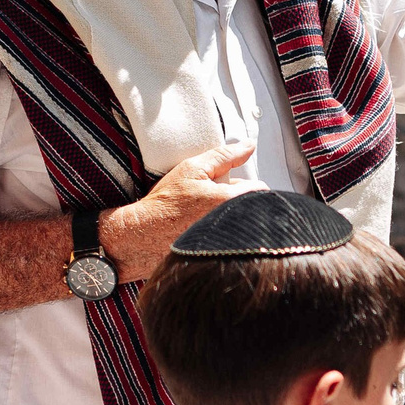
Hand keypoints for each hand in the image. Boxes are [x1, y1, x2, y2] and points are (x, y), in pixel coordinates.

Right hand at [101, 144, 254, 281]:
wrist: (144, 236)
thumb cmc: (166, 203)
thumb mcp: (193, 169)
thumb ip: (225, 156)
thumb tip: (249, 146)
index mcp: (232, 201)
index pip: (260, 189)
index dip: (245, 185)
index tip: (229, 187)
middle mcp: (235, 225)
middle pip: (253, 209)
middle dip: (239, 203)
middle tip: (214, 202)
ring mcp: (229, 243)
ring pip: (242, 225)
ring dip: (232, 220)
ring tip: (207, 218)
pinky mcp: (221, 258)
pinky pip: (232, 242)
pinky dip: (223, 237)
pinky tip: (205, 232)